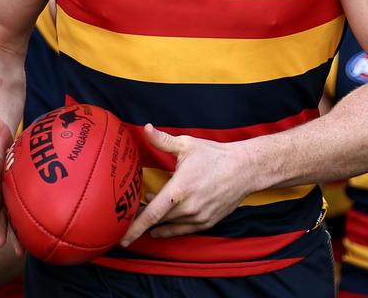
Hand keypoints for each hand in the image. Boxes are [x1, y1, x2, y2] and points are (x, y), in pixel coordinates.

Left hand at [119, 125, 257, 245]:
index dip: (134, 228)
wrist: (245, 169)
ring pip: (170, 227)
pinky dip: (172, 226)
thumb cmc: (215, 156)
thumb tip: (145, 128)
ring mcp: (198, 218)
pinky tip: (167, 220)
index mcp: (179, 189)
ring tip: (154, 208)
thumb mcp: (187, 145)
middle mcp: (188, 208)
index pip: (151, 214)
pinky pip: (184, 230)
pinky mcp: (207, 223)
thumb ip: (162, 140)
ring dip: (158, 221)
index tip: (121, 239)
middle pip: (157, 222)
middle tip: (135, 211)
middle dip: (144, 219)